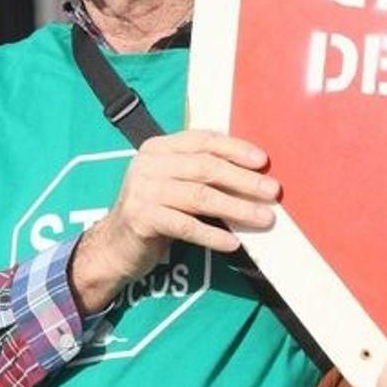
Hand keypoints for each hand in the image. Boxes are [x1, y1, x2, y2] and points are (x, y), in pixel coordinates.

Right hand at [71, 130, 277, 313]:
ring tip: (263, 218)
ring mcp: (143, 191)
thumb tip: (254, 175)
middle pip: (205, 168)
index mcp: (158, 148)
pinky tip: (233, 243)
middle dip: (243, 180)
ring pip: (199, 197)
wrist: (114, 246)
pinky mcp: (141, 219)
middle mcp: (148, 164)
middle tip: (272, 192)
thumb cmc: (154, 211)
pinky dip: (212, 234)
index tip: (263, 161)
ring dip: (236, 207)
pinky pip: (185, 226)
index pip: (202, 140)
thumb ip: (200, 173)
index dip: (235, 149)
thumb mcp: (172, 183)